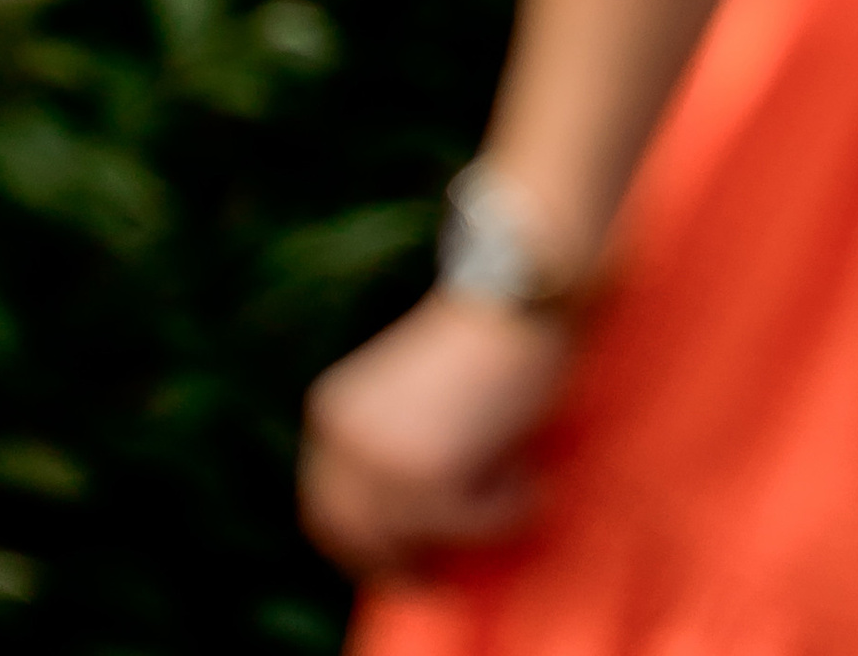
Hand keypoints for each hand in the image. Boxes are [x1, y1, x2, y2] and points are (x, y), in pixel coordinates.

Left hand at [300, 290, 577, 577]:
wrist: (515, 293)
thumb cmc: (482, 344)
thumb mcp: (412, 404)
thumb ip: (390, 458)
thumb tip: (397, 546)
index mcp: (330, 417)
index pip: (329, 514)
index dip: (369, 547)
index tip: (415, 560)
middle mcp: (343, 444)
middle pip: (362, 543)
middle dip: (409, 563)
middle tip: (457, 564)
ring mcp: (383, 466)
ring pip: (422, 543)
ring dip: (474, 525)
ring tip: (516, 482)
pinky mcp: (431, 479)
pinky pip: (470, 529)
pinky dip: (506, 511)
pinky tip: (528, 475)